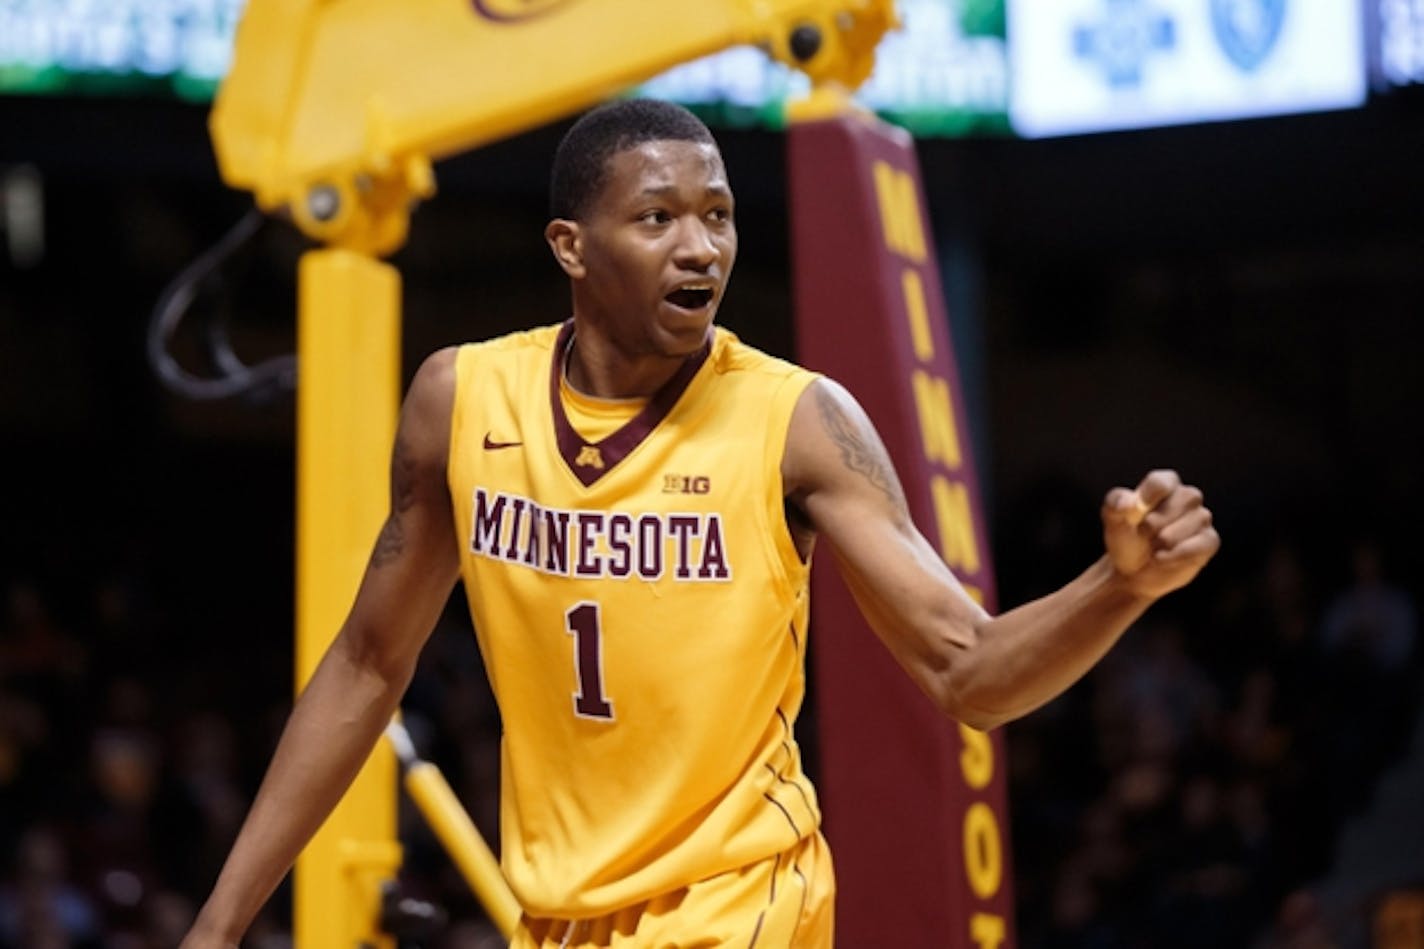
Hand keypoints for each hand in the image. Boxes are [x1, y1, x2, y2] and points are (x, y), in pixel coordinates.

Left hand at [1101, 469, 1218, 598]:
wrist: (1134, 573)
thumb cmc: (1126, 539)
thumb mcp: (1113, 520)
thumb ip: (1115, 504)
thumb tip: (1127, 502)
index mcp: (1164, 484)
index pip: (1163, 481)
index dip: (1150, 495)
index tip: (1137, 510)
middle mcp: (1187, 497)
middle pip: (1184, 499)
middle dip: (1156, 523)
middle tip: (1142, 535)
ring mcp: (1201, 518)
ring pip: (1194, 522)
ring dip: (1165, 541)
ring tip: (1153, 547)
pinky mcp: (1209, 541)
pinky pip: (1200, 544)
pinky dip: (1177, 555)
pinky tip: (1162, 559)